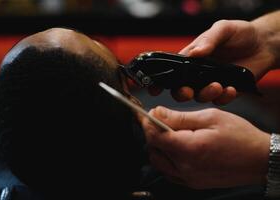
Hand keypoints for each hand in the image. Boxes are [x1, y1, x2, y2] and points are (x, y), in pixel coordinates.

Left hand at [142, 106, 269, 188]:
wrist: (259, 159)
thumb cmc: (240, 136)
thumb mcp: (210, 117)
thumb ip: (179, 117)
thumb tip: (156, 113)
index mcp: (190, 149)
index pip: (154, 136)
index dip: (146, 123)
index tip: (146, 114)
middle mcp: (186, 168)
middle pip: (153, 149)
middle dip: (152, 133)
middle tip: (162, 120)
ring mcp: (189, 178)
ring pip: (158, 161)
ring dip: (158, 146)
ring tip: (172, 133)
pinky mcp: (192, 183)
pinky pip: (168, 171)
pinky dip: (166, 158)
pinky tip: (178, 147)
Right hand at [149, 19, 275, 104]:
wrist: (263, 44)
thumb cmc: (240, 33)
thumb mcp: (223, 29)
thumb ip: (208, 39)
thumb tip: (194, 53)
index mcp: (191, 58)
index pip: (170, 71)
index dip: (160, 80)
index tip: (154, 88)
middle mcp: (197, 73)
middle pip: (180, 89)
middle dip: (181, 93)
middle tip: (188, 91)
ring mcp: (210, 83)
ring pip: (198, 97)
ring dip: (205, 94)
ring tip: (218, 85)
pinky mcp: (225, 91)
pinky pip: (219, 100)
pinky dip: (223, 97)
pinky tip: (231, 88)